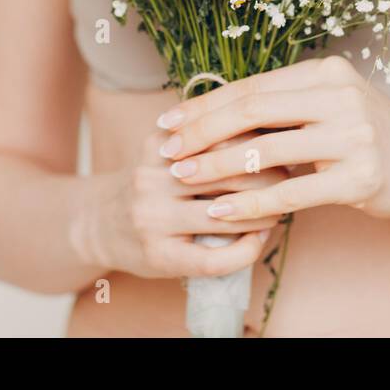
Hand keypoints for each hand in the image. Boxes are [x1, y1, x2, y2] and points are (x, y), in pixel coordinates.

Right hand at [100, 129, 285, 278]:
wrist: (97, 224)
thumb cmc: (150, 184)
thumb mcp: (167, 151)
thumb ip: (206, 139)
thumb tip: (274, 130)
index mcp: (159, 145)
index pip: (221, 135)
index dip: (260, 139)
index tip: (285, 142)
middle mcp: (152, 178)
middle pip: (226, 172)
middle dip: (269, 176)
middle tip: (292, 177)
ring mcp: (153, 218)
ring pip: (225, 215)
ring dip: (263, 214)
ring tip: (280, 209)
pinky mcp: (159, 255)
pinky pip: (215, 258)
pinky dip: (246, 250)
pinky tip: (258, 241)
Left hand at [156, 56, 389, 222]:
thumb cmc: (370, 136)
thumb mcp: (332, 106)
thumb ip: (286, 105)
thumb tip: (215, 112)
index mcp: (327, 73)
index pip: (252, 86)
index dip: (205, 104)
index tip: (168, 121)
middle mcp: (340, 97)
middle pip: (253, 110)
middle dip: (201, 130)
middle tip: (166, 150)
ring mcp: (353, 137)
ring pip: (267, 151)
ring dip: (216, 165)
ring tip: (183, 176)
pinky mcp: (360, 179)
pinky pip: (291, 192)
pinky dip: (251, 202)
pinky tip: (222, 210)